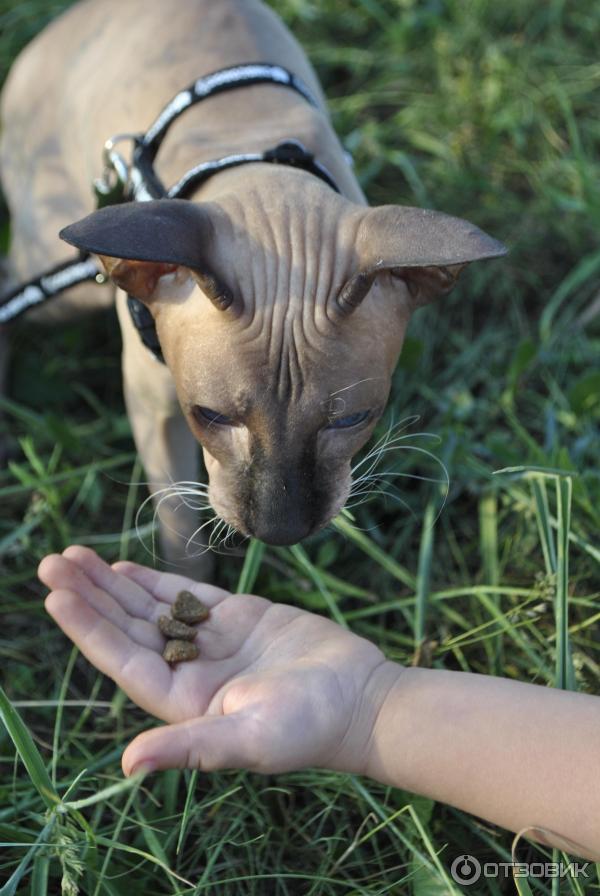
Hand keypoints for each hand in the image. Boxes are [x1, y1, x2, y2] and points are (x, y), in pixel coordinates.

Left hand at [38, 547, 392, 777]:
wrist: (359, 700)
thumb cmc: (308, 726)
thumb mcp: (248, 740)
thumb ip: (189, 747)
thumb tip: (126, 765)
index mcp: (183, 703)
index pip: (123, 660)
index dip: (89, 628)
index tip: (57, 595)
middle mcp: (189, 672)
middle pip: (128, 629)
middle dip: (91, 596)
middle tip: (53, 561)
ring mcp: (211, 644)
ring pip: (150, 609)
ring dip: (113, 584)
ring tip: (76, 557)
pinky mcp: (236, 620)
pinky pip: (186, 597)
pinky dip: (155, 582)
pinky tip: (126, 569)